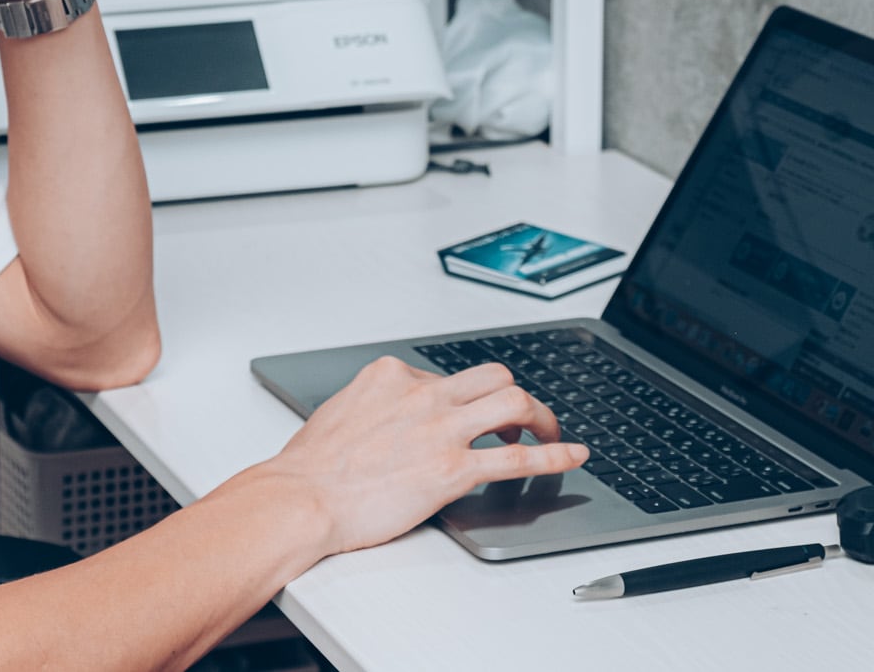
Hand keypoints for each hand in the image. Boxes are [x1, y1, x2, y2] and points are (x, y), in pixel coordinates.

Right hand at [264, 356, 586, 556]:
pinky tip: (572, 457)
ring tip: (549, 433)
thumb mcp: (340, 413)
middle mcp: (423, 393)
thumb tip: (387, 417)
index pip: (446, 374)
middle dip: (515, 397)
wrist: (301, 498)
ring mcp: (441, 429)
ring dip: (540, 416)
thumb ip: (374, 407)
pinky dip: (555, 456)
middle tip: (523, 418)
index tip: (468, 416)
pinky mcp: (453, 469)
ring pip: (514, 401)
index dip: (464, 399)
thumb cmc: (310, 468)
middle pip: (492, 377)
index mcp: (391, 376)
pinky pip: (518, 456)